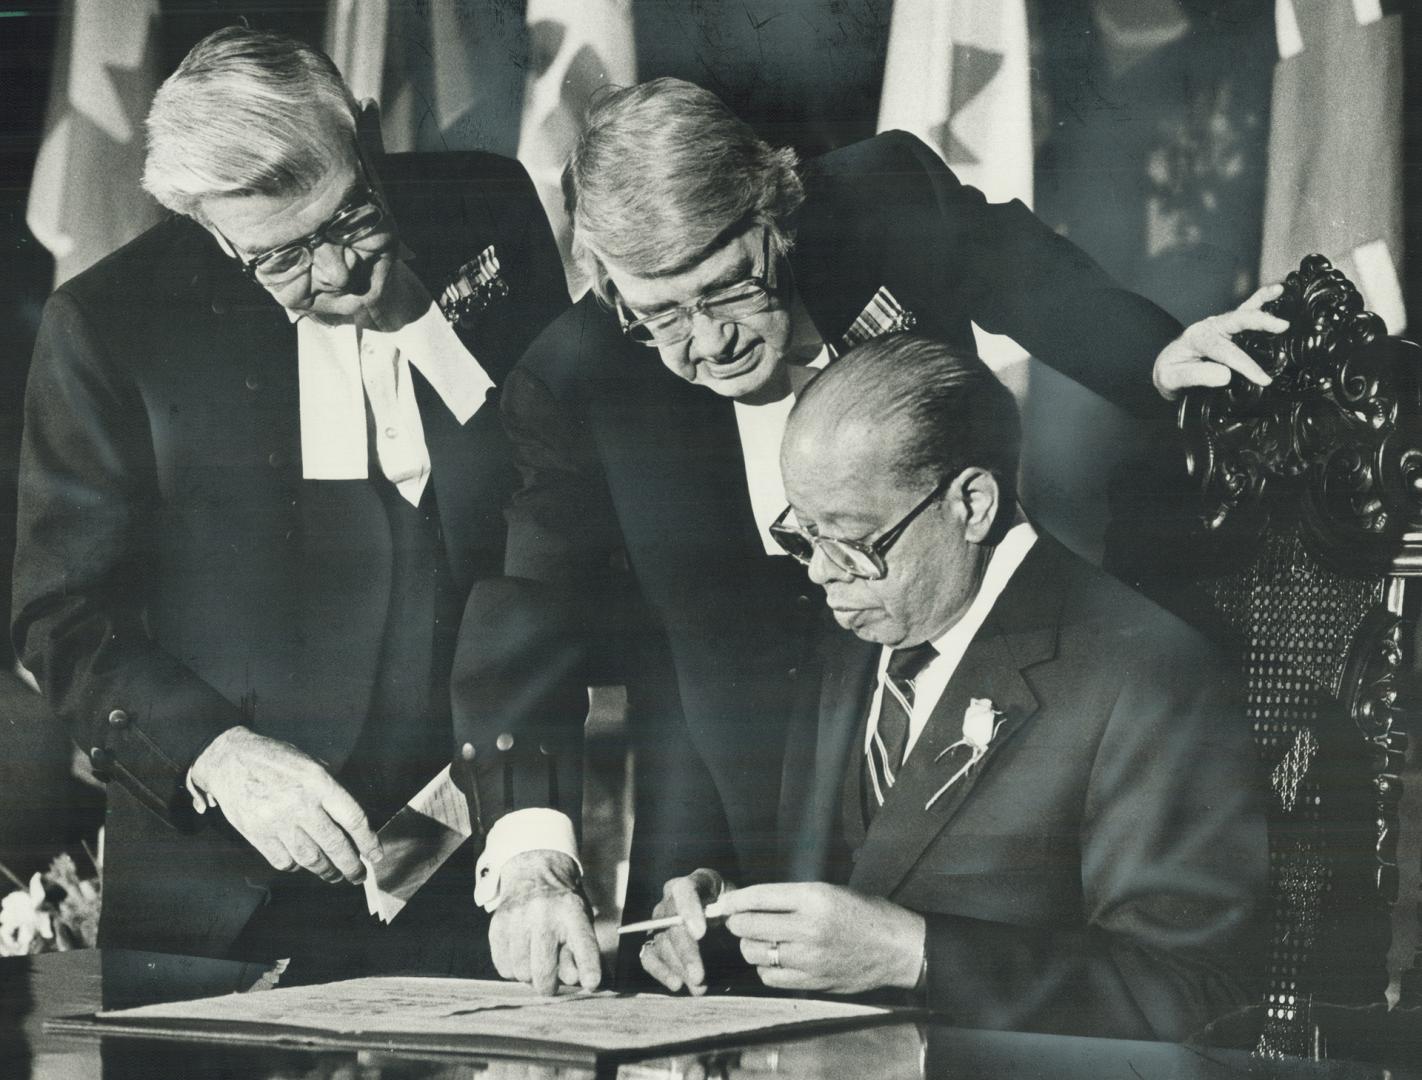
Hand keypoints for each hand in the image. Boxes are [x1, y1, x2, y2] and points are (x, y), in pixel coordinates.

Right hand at [188, 726, 380, 883]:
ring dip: (327, 871)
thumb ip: (329, 788)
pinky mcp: (257, 835)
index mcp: (318, 781)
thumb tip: (350, 822)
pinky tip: (303, 863)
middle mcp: (300, 803)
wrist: (228, 760)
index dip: (368, 841)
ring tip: (335, 875)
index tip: (375, 855)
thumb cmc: (273, 759)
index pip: (353, 818)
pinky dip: (297, 866)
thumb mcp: (308, 762)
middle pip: (334, 844)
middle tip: (358, 875)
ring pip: (311, 858)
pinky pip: (284, 861)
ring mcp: (277, 821)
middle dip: (351, 866)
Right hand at [490, 850, 601, 994]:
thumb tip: (574, 979)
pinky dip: (513, 970)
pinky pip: (503, 968)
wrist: (534, 874)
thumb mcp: (580, 923)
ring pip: (521, 973)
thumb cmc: (562, 908)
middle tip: (550, 982)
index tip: (592, 983)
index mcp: (572, 912)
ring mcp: (517, 918)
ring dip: (529, 975)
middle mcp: (543, 913)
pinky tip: (521, 955)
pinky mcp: (497, 925)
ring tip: (535, 960)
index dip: (589, 967)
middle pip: (543, 971)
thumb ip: (580, 953)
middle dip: (549, 986)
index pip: (583, 944)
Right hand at [638, 868, 724, 995]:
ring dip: (678, 967)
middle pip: (671, 923)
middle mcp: (671, 898)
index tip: (700, 934)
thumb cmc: (734, 906)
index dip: (689, 911)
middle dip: (685, 952)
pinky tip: (677, 984)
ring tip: (698, 986)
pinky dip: (661, 971)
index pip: (684, 890)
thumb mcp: (739, 903)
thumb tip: (733, 924)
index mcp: (695, 881)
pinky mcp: (654, 940)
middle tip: (699, 976)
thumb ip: (735, 910)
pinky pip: (648, 955)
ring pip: (661, 943)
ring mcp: (660, 919)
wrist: (723, 913)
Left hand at [718, 882, 924, 993]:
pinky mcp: (812, 982)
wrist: (897, 948)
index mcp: (814, 898)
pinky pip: (770, 977)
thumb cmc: (865, 914)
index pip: (759, 897)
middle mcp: (808, 928)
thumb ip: (791, 897)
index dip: (734, 900)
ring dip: (750, 945)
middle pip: (749, 926)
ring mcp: (809, 959)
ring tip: (759, 939)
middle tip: (738, 920)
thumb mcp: (829, 891)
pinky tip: (774, 959)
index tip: (722, 903)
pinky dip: (765, 968)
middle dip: (737, 922)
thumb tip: (750, 902)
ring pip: (755, 953)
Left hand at [1152, 284, 1289, 400]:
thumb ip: (1197, 376)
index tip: (1263, 378)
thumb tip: (1225, 375)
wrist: (1166, 367)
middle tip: (1282, 326)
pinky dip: (1261, 299)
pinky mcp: (1227, 326)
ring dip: (1262, 301)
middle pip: (1236, 321)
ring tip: (1279, 291)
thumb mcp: (1173, 378)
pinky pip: (1245, 310)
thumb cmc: (1170, 372)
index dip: (1246, 365)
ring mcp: (1219, 325)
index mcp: (1196, 338)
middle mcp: (1209, 327)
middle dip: (1259, 322)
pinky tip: (1277, 291)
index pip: (1226, 351)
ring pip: (1242, 311)